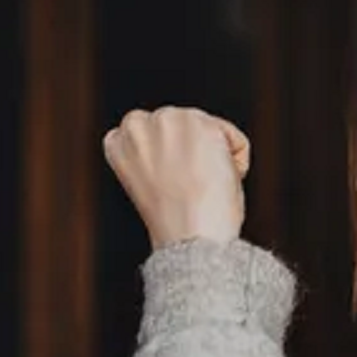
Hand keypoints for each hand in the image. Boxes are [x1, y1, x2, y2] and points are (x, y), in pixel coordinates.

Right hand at [103, 106, 251, 247]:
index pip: (148, 131)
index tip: (175, 180)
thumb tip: (184, 148)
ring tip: (203, 185)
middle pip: (183, 125)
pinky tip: (220, 181)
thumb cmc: (174, 223)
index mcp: (118, 142)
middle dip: (194, 149)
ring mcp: (170, 119)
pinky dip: (238, 160)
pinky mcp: (203, 124)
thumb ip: (156, 158)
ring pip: (208, 128)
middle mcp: (138, 123)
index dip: (169, 155)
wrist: (188, 236)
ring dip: (215, 154)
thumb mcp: (150, 183)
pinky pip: (236, 140)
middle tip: (192, 185)